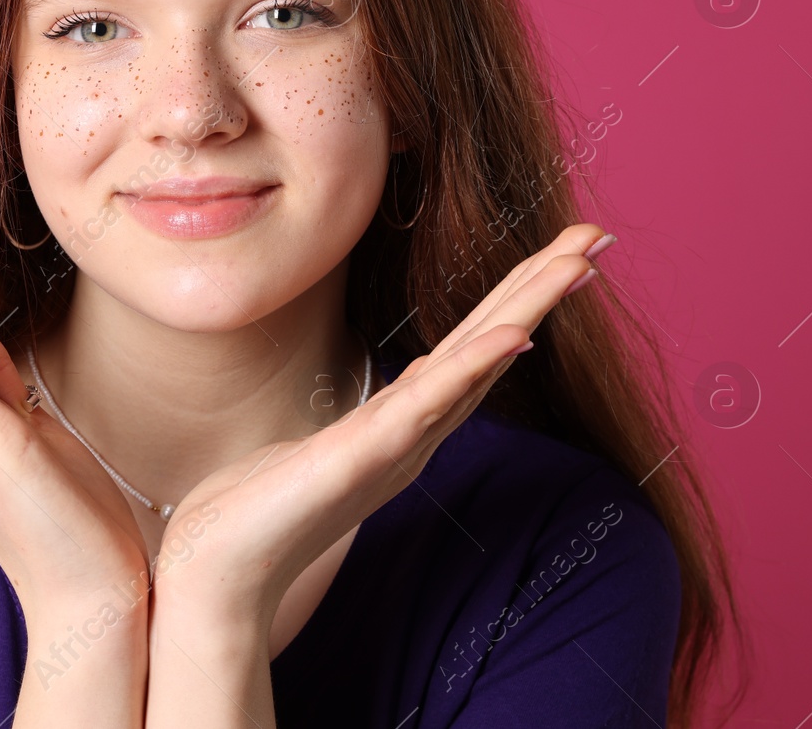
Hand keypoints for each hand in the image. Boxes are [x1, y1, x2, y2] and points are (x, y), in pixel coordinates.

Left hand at [147, 223, 613, 623]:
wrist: (216, 575)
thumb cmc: (254, 515)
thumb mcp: (317, 454)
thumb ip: (355, 431)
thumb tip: (371, 413)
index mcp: (402, 427)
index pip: (473, 352)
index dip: (519, 301)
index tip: (563, 253)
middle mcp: (412, 435)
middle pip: (491, 347)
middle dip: (543, 289)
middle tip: (596, 235)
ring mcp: (392, 446)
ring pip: (474, 364)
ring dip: (526, 310)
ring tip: (575, 262)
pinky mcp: (361, 457)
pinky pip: (426, 405)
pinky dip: (470, 369)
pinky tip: (511, 336)